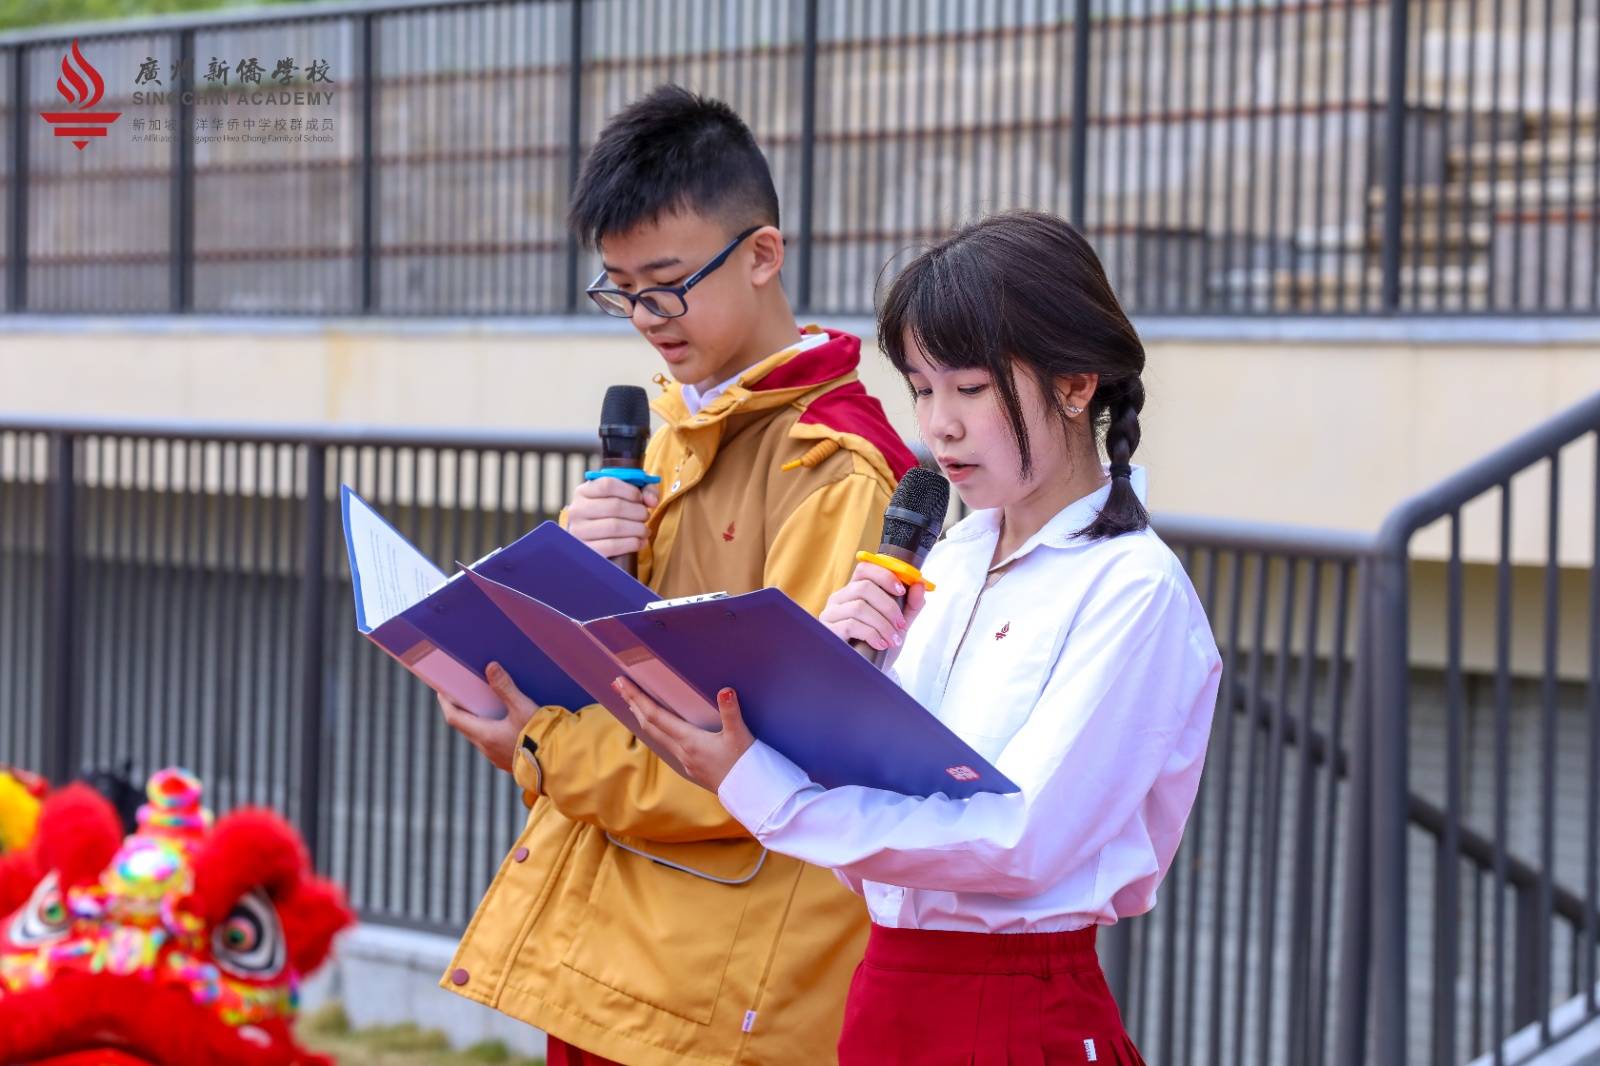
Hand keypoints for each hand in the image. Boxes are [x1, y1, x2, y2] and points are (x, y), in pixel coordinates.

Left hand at [436, 662, 536, 772]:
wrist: (556, 764)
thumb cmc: (539, 736)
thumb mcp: (522, 707)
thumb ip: (506, 687)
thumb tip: (490, 667)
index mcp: (484, 735)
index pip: (454, 718)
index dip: (446, 703)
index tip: (442, 690)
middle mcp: (486, 748)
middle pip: (465, 727)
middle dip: (461, 711)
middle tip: (463, 695)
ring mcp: (497, 758)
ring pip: (479, 737)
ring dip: (477, 722)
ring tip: (484, 707)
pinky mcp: (509, 762)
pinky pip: (492, 745)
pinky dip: (491, 732)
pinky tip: (504, 725)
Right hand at [566, 477, 660, 558]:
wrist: (594, 540)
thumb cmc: (611, 515)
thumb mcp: (623, 496)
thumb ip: (643, 489)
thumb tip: (652, 500)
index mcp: (583, 492)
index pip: (608, 484)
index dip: (630, 491)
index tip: (641, 498)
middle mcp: (577, 510)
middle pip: (615, 506)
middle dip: (638, 511)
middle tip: (645, 516)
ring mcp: (579, 531)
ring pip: (615, 526)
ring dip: (638, 528)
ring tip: (644, 530)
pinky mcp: (586, 550)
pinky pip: (612, 546)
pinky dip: (632, 543)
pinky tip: (639, 542)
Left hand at [613, 677, 754, 791]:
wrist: (750, 795)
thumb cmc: (745, 764)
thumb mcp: (740, 735)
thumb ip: (730, 712)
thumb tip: (725, 690)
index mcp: (689, 740)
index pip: (655, 716)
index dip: (637, 698)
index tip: (622, 683)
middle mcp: (681, 751)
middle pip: (648, 724)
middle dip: (632, 703)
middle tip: (617, 685)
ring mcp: (685, 761)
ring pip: (655, 736)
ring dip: (641, 717)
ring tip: (632, 703)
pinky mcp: (692, 767)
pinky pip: (666, 744)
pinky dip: (655, 730)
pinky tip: (658, 728)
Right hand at [819, 560, 926, 650]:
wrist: (866, 674)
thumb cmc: (879, 646)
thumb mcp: (898, 624)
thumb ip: (910, 605)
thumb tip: (920, 584)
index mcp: (855, 591)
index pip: (865, 568)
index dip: (884, 575)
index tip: (901, 590)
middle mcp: (840, 599)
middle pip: (864, 587)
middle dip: (888, 606)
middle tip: (901, 624)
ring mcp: (831, 614)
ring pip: (859, 607)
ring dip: (882, 624)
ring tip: (893, 639)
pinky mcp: (829, 631)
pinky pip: (851, 625)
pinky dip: (871, 634)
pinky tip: (880, 644)